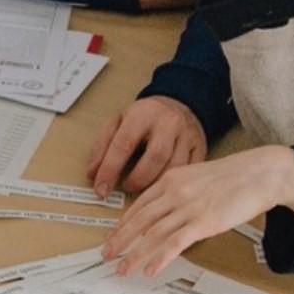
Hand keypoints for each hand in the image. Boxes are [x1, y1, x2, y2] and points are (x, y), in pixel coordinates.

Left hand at [86, 95, 205, 196]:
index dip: (110, 170)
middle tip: (126, 188)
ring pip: (175, 168)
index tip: (101, 189)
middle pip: (154, 158)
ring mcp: (188, 135)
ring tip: (143, 189)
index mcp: (142, 114)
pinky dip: (175, 184)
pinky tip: (164, 187)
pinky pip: (189, 171)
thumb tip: (93, 174)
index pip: (123, 144)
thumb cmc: (143, 117)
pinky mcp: (201, 147)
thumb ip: (103, 146)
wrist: (177, 104)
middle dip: (137, 180)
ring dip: (156, 184)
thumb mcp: (117, 122)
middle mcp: (168, 123)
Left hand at [100, 145, 293, 277]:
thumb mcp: (197, 177)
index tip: (113, 237)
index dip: (123, 224)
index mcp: (171, 179)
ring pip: (153, 234)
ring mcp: (189, 207)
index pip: (139, 205)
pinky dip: (160, 258)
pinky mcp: (204, 222)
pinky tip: (150, 270)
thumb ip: (178, 192)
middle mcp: (175, 192)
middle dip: (120, 240)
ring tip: (123, 269)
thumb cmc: (232, 177)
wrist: (260, 174)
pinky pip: (175, 243)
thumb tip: (164, 213)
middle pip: (139, 220)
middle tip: (106, 255)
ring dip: (135, 254)